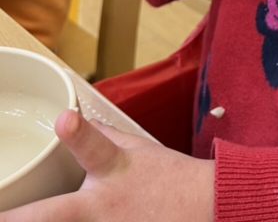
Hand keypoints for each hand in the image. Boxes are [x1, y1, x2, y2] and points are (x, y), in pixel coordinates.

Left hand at [0, 110, 214, 221]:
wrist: (205, 208)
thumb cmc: (168, 177)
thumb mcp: (137, 149)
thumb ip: (101, 138)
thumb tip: (74, 120)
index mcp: (110, 172)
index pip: (93, 149)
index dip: (77, 134)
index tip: (63, 120)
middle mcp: (102, 210)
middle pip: (53, 215)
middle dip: (22, 217)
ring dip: (48, 221)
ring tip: (17, 215)